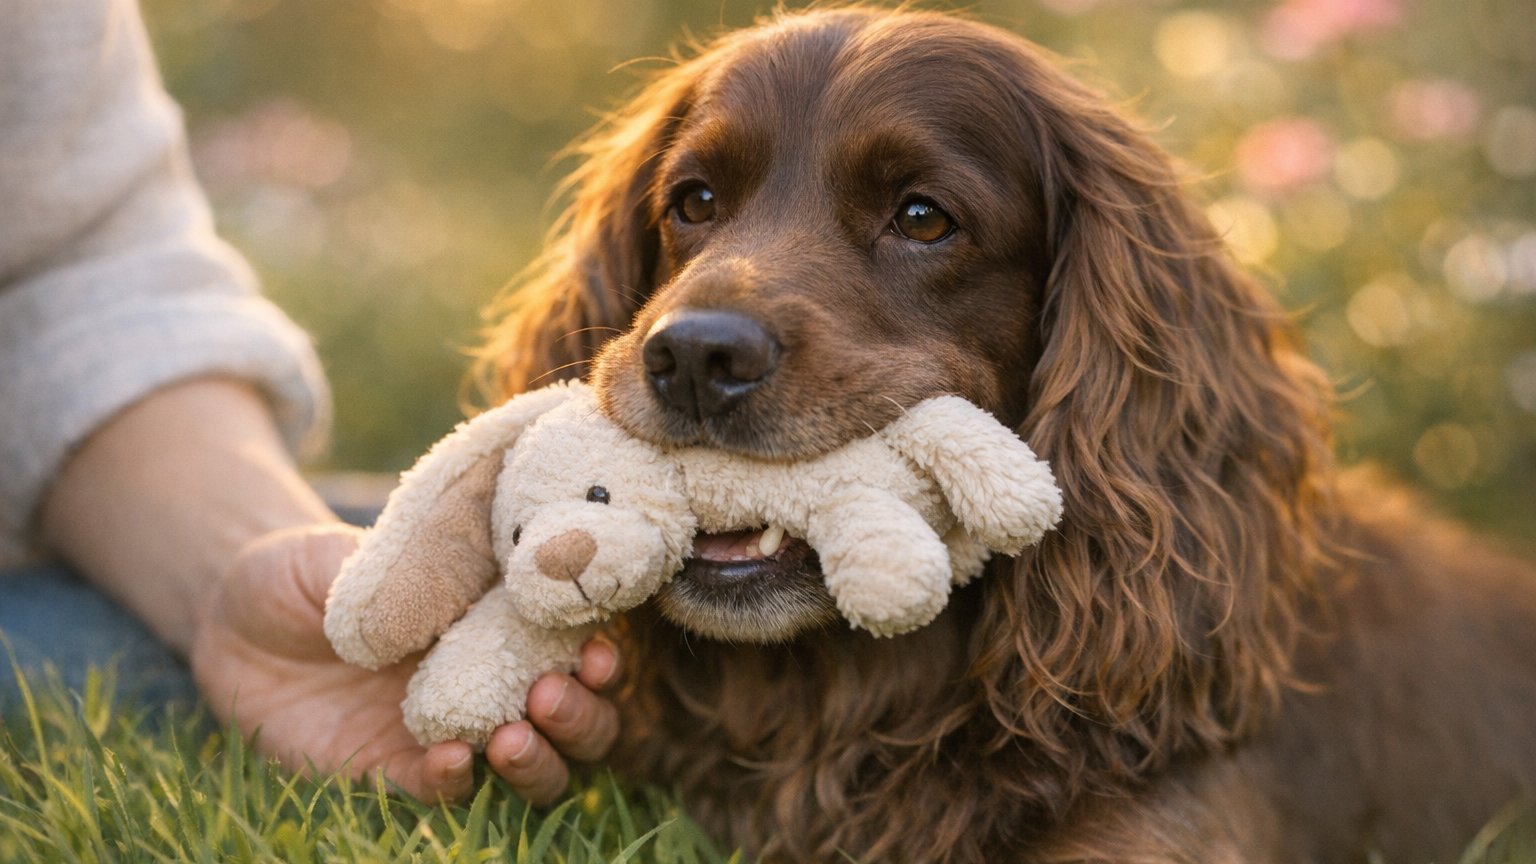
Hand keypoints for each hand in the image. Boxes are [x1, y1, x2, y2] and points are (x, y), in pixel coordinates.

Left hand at [191, 524, 622, 803]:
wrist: (229, 618)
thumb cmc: (305, 568)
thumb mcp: (353, 552)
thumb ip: (413, 565)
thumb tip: (475, 574)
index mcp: (500, 624)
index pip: (574, 649)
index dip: (599, 655)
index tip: (598, 650)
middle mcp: (489, 683)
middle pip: (575, 723)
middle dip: (581, 717)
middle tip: (550, 694)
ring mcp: (446, 732)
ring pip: (530, 768)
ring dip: (539, 760)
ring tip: (513, 738)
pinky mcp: (391, 771)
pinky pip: (443, 792)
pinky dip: (458, 782)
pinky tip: (448, 760)